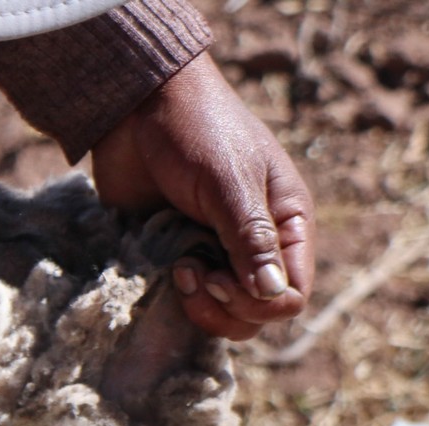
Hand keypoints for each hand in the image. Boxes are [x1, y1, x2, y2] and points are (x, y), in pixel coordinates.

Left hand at [90, 52, 315, 340]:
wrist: (137, 106)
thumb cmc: (195, 129)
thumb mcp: (229, 181)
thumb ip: (252, 239)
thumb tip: (275, 296)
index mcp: (286, 224)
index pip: (291, 296)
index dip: (258, 303)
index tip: (217, 277)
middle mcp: (257, 247)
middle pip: (257, 315)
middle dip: (224, 308)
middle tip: (188, 271)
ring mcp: (216, 255)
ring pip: (222, 316)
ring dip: (199, 307)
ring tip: (176, 269)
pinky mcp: (179, 257)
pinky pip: (185, 301)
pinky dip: (174, 297)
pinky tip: (160, 268)